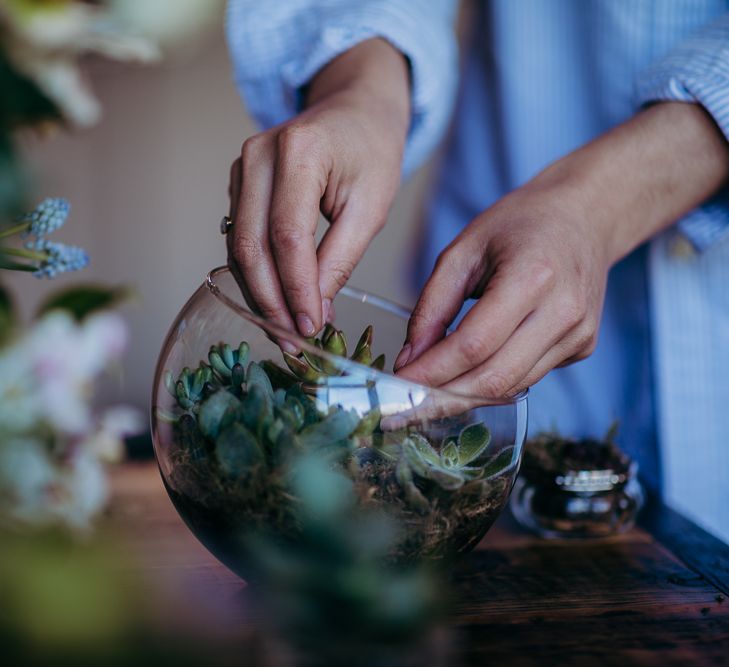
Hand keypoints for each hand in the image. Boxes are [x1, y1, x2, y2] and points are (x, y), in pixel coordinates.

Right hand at [227, 38, 409, 339]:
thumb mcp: (371, 207)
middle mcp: (258, 156)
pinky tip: (276, 300)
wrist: (355, 110)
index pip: (288, 236)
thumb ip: (339, 259)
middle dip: (272, 302)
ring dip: (260, 294)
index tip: (311, 327)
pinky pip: (241, 236)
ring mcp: (242, 167)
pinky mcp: (239, 182)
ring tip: (285, 331)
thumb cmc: (372, 152)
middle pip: (252, 245)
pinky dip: (257, 273)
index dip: (296, 289)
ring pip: (240, 246)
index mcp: (299, 152)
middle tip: (293, 342)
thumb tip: (313, 311)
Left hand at [394, 181, 609, 398]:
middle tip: (404, 408)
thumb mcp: (463, 250)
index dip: (432, 372)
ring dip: (464, 397)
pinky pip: (527, 377)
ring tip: (426, 398)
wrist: (583, 217)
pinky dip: (491, 383)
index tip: (397, 385)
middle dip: (443, 399)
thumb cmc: (519, 225)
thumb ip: (432, 306)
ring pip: (511, 387)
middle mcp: (563, 311)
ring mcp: (578, 334)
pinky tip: (466, 376)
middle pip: (494, 378)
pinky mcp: (582, 347)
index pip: (474, 344)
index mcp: (532, 276)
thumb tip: (409, 360)